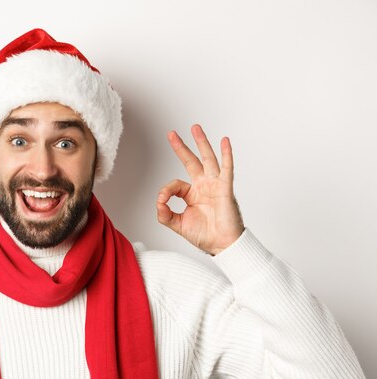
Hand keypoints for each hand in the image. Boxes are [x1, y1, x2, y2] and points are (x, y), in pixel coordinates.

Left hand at [156, 124, 244, 254]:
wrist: (222, 245)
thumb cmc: (205, 235)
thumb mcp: (178, 225)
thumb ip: (165, 214)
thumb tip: (158, 203)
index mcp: (192, 194)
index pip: (175, 183)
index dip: (166, 191)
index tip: (162, 201)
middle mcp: (203, 186)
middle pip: (191, 161)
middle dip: (181, 147)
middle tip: (171, 133)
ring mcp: (214, 185)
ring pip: (207, 159)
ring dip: (201, 143)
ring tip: (195, 128)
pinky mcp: (225, 188)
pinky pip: (226, 169)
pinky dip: (226, 155)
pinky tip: (225, 141)